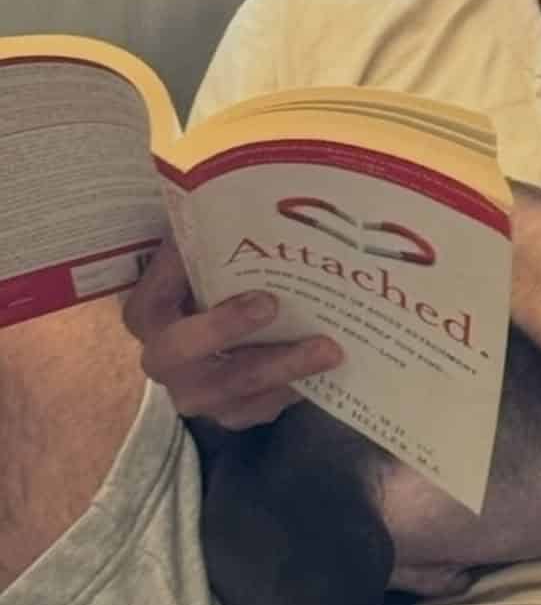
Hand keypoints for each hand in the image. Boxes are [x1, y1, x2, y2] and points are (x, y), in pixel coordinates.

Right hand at [123, 237, 343, 428]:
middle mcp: (163, 359)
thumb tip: (229, 190)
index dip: (173, 278)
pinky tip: (327, 371)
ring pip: (234, 387)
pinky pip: (261, 408)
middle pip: (181, 352)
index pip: (149, 302)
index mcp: (149, 314)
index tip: (217, 256)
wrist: (216, 343)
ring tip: (328, 348)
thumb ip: (206, 238)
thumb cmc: (213, 286)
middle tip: (271, 304)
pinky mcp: (231, 413)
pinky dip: (294, 389)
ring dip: (283, 367)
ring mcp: (196, 392)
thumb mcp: (202, 261)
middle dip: (226, 329)